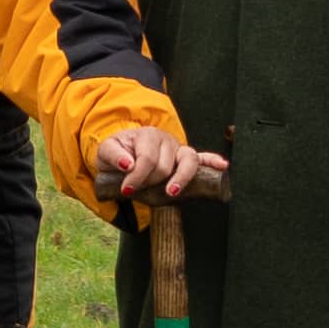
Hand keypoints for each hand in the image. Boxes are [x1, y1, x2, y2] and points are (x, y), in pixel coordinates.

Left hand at [91, 126, 227, 205]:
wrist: (123, 154)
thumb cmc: (117, 153)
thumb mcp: (105, 151)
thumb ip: (112, 155)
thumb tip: (126, 164)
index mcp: (147, 135)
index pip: (148, 159)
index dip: (137, 177)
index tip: (126, 190)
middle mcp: (167, 140)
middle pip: (166, 165)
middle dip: (151, 181)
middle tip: (138, 190)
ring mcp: (179, 149)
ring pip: (188, 161)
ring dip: (180, 178)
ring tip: (170, 192)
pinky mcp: (186, 159)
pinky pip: (203, 158)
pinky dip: (213, 162)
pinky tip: (223, 166)